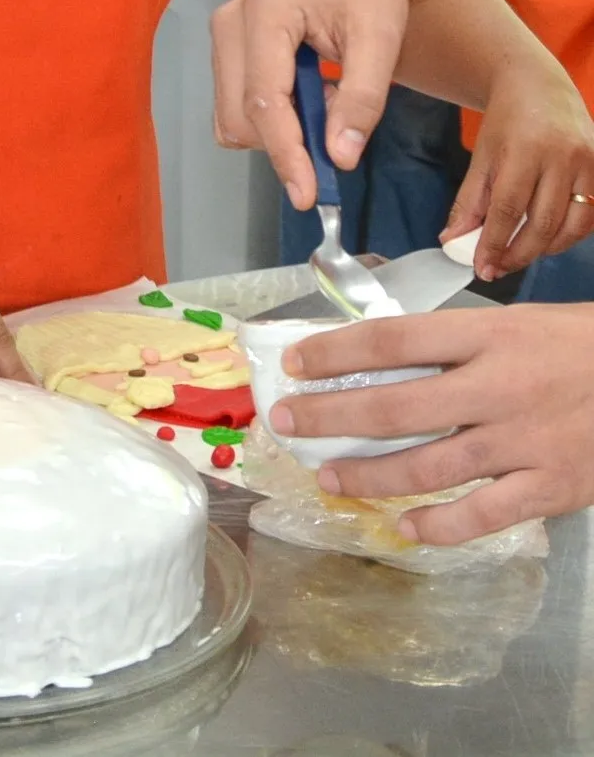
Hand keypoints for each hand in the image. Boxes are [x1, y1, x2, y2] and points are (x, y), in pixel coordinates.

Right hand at [211, 0, 409, 207]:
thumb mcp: (381, 40)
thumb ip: (362, 100)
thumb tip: (339, 157)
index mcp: (266, 13)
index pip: (265, 101)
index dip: (286, 153)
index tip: (308, 194)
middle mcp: (231, 24)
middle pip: (241, 117)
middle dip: (287, 142)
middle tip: (338, 129)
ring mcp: (224, 38)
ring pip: (235, 119)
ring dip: (281, 131)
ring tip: (325, 100)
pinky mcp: (227, 52)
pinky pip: (238, 108)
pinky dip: (273, 120)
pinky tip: (307, 97)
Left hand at [269, 304, 593, 543]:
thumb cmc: (575, 344)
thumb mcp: (513, 323)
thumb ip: (454, 343)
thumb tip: (377, 357)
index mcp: (487, 334)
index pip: (393, 340)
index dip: (336, 351)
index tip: (294, 362)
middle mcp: (498, 387)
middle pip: (395, 407)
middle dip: (330, 416)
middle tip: (286, 422)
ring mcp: (523, 442)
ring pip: (427, 468)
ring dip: (368, 476)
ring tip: (329, 479)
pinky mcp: (551, 488)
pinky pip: (481, 517)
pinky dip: (438, 528)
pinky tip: (405, 528)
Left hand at [443, 53, 593, 276]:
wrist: (538, 86)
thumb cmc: (507, 122)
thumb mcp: (482, 156)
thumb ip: (469, 201)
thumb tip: (452, 241)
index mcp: (526, 148)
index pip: (508, 209)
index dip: (494, 244)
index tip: (481, 268)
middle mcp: (563, 156)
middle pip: (543, 223)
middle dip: (519, 254)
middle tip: (498, 268)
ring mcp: (589, 162)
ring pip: (573, 227)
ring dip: (545, 250)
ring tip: (521, 254)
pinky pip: (591, 217)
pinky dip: (569, 235)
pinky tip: (548, 238)